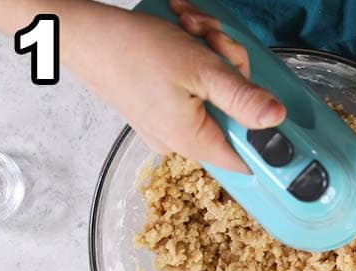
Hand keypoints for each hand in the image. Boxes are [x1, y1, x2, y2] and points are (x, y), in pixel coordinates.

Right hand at [65, 0, 284, 172]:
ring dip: (212, 54)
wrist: (78, 31)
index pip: (249, 157)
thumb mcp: (200, 69)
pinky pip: (192, 87)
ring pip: (216, 93)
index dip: (263, 126)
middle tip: (213, 41)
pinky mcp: (159, 107)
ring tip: (190, 29)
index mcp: (195, 143)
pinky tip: (182, 33)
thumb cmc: (132, 49)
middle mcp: (182, 142)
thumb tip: (277, 120)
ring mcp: (169, 125)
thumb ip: (242, 98)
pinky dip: (193, 58)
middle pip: (235, 113)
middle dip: (232, 69)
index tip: (259, 95)